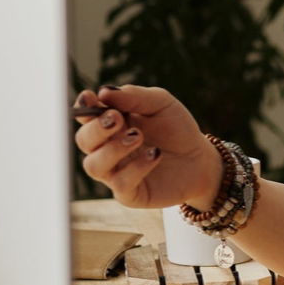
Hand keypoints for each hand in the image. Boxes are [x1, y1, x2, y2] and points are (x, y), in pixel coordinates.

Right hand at [72, 85, 220, 208]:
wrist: (200, 158)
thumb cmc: (176, 128)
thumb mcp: (161, 104)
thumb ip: (134, 96)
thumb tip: (104, 91)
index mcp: (110, 124)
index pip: (85, 116)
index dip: (83, 107)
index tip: (91, 98)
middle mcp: (107, 149)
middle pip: (83, 141)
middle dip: (96, 129)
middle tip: (117, 118)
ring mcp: (116, 172)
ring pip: (94, 166)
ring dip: (113, 149)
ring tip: (138, 136)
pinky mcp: (129, 193)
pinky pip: (120, 184)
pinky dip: (136, 167)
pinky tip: (155, 154)